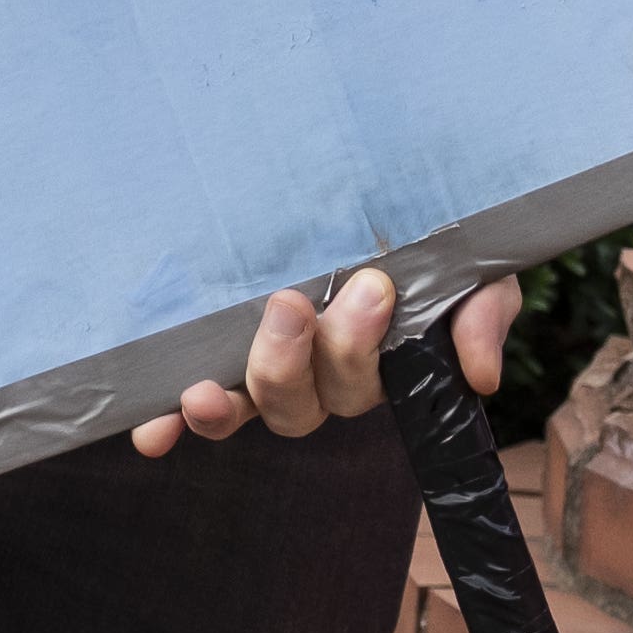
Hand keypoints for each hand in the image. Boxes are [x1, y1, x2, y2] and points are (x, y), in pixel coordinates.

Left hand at [135, 264, 521, 454]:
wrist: (389, 203)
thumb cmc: (433, 244)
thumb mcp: (474, 274)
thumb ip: (481, 316)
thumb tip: (480, 372)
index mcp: (381, 364)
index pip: (365, 381)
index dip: (359, 347)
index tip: (372, 286)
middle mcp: (323, 379)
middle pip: (303, 404)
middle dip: (293, 360)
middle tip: (291, 301)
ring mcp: (271, 370)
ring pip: (251, 408)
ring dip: (227, 405)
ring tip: (203, 388)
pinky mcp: (229, 356)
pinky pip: (205, 399)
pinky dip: (175, 420)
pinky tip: (151, 429)